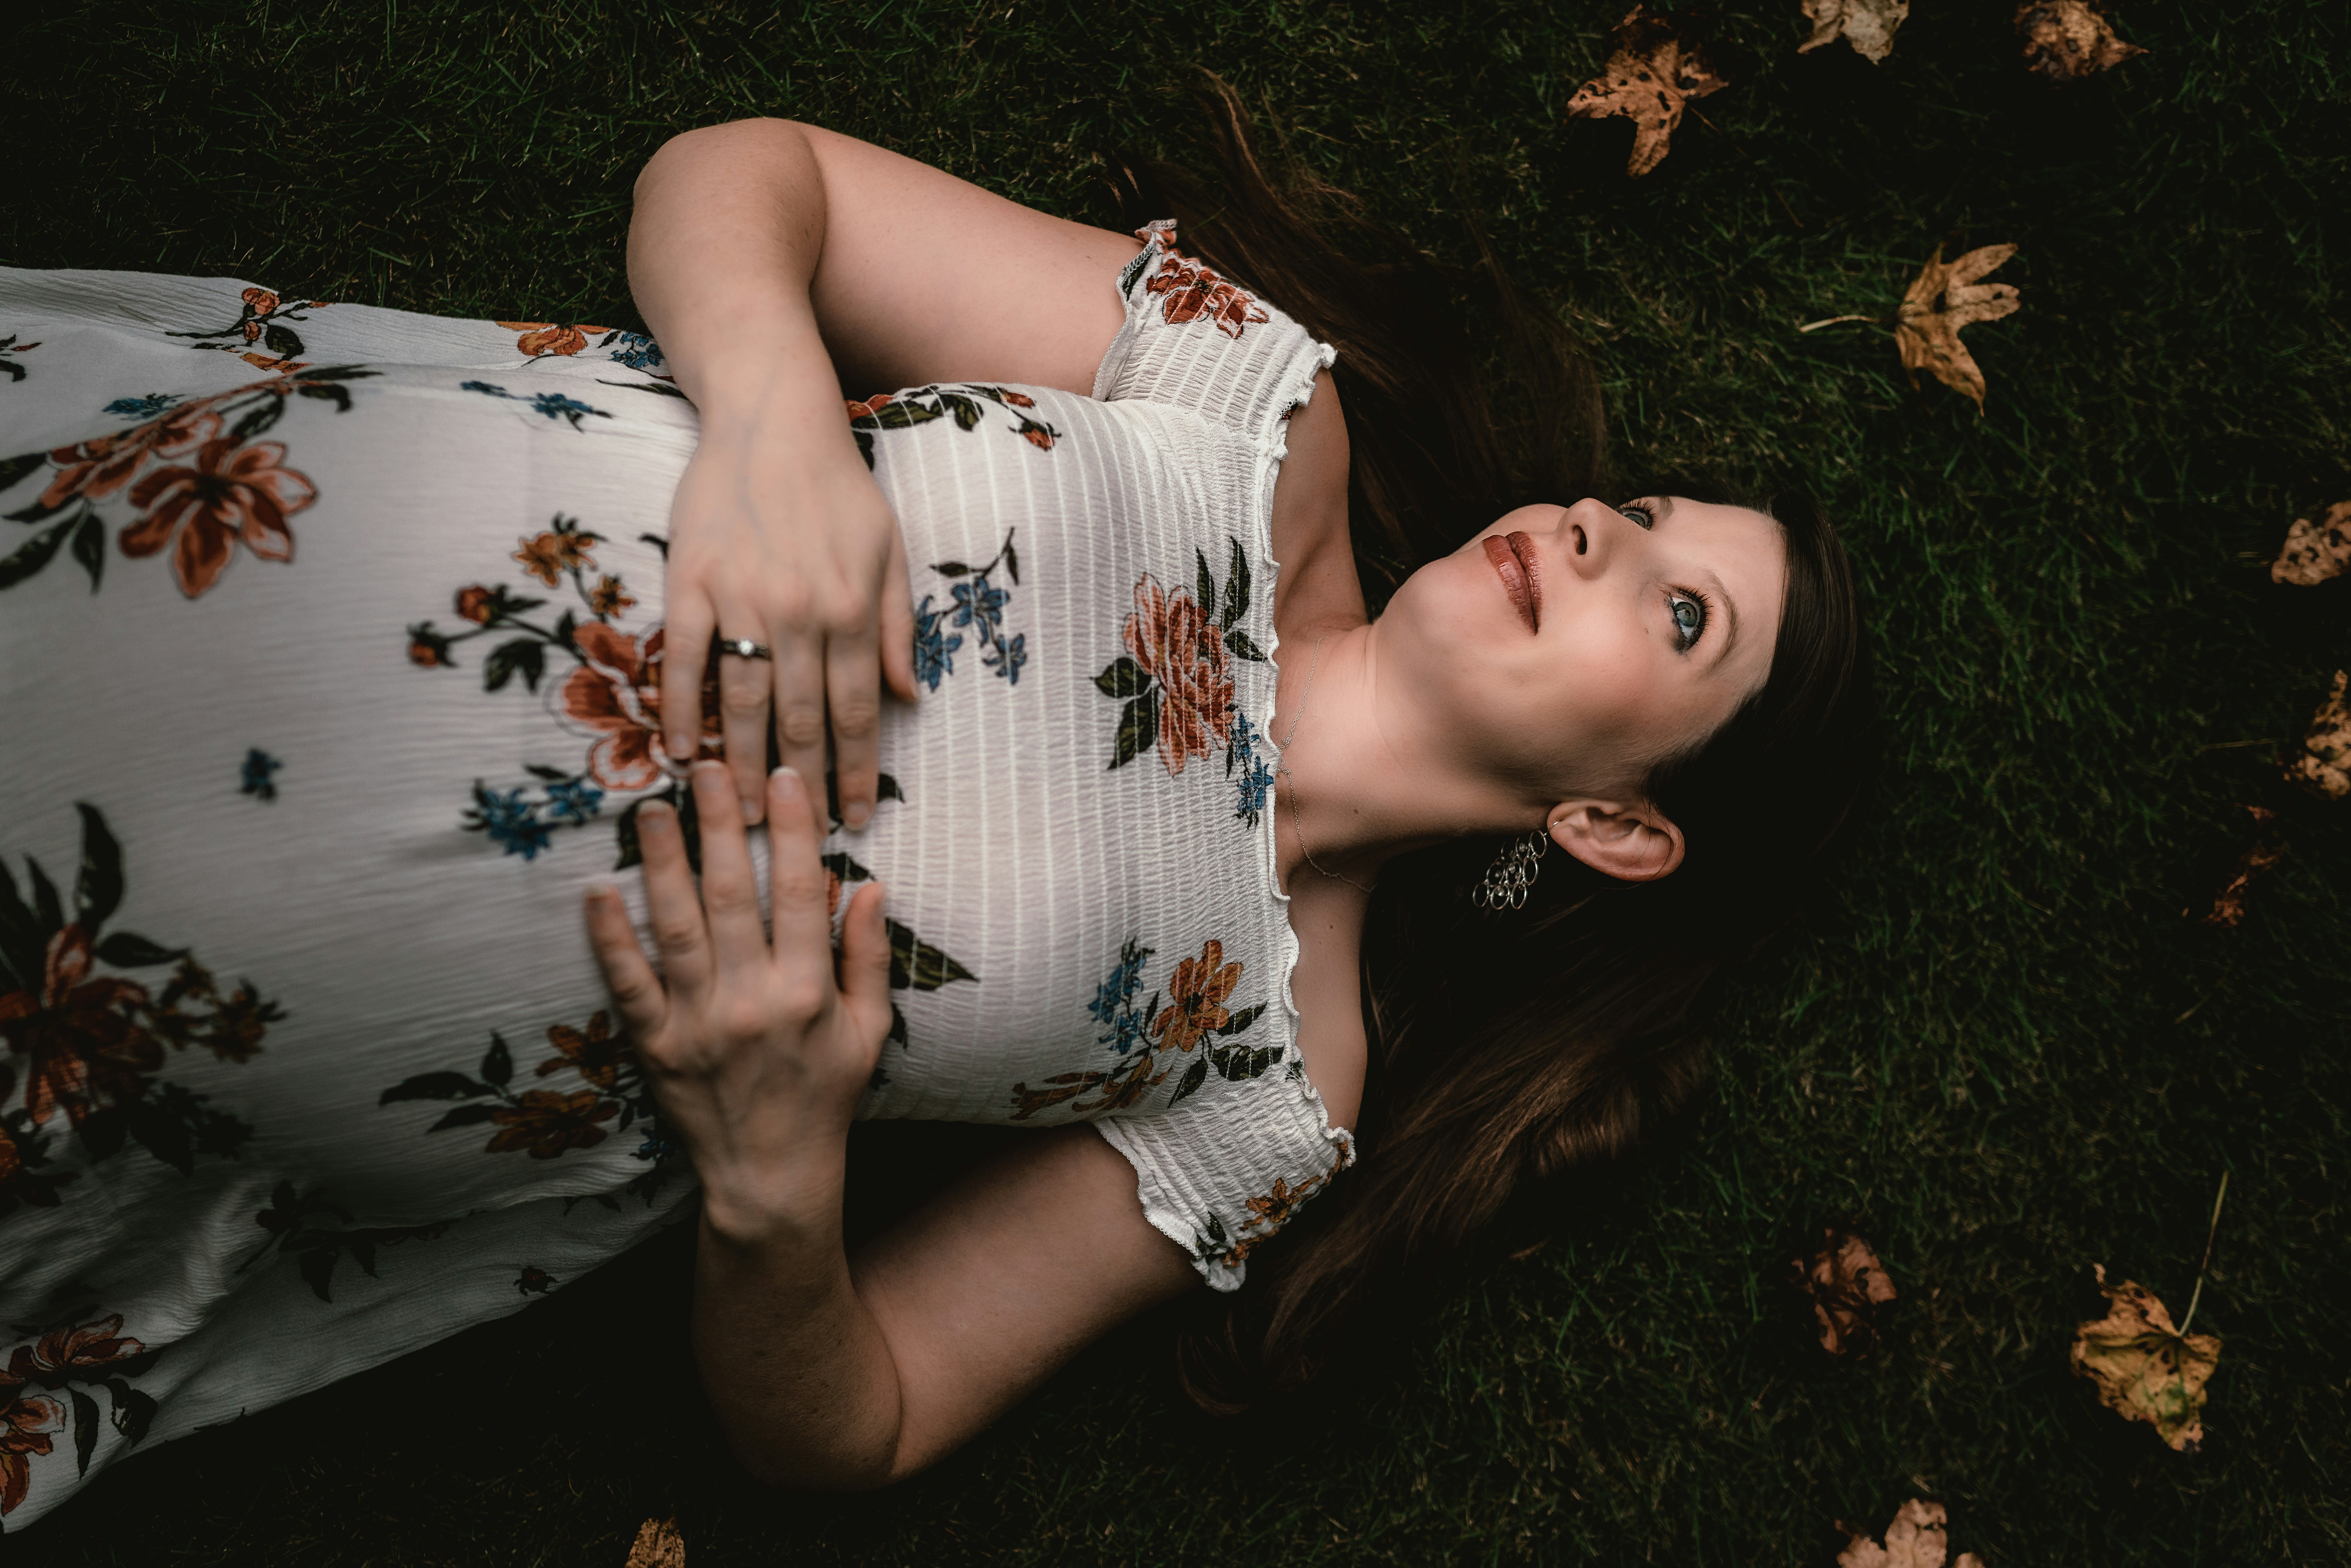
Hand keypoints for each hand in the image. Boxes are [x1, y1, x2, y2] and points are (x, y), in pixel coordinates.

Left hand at [586, 760, 894, 1239]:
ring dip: (661, 861)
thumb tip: (871, 885)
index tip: (782, 776)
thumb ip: (871, 958)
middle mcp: (753, 1000)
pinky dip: (610, 937)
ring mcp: (700, 1023)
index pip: (800, 890)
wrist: (773, 1176)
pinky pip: (629, 983)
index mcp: (809, 991)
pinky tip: (598, 890)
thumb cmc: (827, 1098)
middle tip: (704, 766)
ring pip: (677, 926)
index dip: (791, 828)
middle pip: (731, 894)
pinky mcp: (657, 1046)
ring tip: (649, 808)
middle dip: (718, 823)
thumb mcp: (871, 1031)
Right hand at [659, 421, 916, 827]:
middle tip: (799, 839)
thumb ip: (899, 628)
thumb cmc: (838, 488)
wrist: (772, 418)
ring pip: (743, 701)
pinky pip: (687, 659)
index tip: (857, 819)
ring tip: (746, 816)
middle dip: (803, 787)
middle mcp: (801, 611)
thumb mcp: (889, 552)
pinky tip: (683, 756)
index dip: (857, 773)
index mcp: (853, 609)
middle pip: (801, 720)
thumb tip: (909, 699)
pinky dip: (682, 711)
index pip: (858, 712)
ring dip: (743, 765)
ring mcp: (743, 598)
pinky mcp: (692, 582)